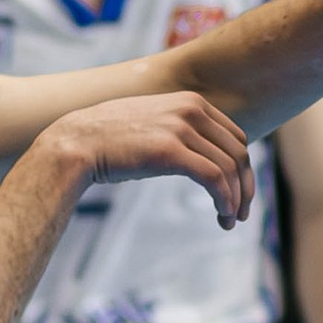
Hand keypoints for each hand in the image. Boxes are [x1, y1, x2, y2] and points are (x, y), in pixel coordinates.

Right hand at [46, 91, 254, 229]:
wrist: (76, 142)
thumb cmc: (111, 140)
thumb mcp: (154, 124)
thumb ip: (180, 131)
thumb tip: (201, 155)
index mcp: (191, 102)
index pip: (236, 137)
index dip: (243, 168)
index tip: (240, 192)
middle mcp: (191, 109)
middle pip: (238, 153)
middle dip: (245, 186)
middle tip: (241, 212)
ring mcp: (181, 128)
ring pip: (229, 167)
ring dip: (236, 199)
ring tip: (230, 220)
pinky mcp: (171, 150)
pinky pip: (214, 177)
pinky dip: (225, 199)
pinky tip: (223, 215)